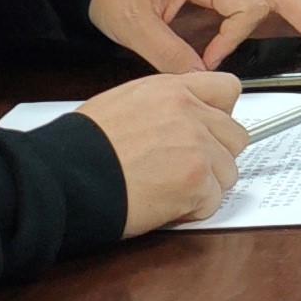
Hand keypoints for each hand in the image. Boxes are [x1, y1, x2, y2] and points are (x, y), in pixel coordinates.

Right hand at [77, 70, 248, 235]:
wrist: (64, 176)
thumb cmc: (81, 147)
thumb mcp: (124, 104)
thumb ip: (166, 107)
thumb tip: (188, 121)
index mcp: (172, 89)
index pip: (227, 90)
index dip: (221, 116)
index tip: (208, 133)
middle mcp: (191, 112)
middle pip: (235, 137)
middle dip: (215, 157)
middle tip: (182, 171)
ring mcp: (197, 146)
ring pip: (228, 172)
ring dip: (205, 187)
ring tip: (166, 189)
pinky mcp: (196, 180)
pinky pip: (214, 202)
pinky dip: (192, 211)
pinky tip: (163, 205)